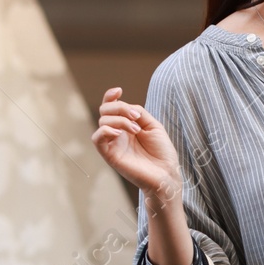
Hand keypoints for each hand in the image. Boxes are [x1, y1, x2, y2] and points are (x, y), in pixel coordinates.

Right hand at [90, 87, 181, 201]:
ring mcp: (112, 143)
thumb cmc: (162, 152)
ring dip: (119, 120)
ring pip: (102, 122)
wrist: (167, 173)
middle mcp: (117, 133)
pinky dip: (105, 131)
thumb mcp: (152, 125)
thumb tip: (125, 107)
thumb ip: (138, 113)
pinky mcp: (109, 155)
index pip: (110, 107)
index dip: (110, 96)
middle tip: (137, 118)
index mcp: (126, 125)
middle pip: (105, 111)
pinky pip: (96, 139)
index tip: (119, 90)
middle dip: (120, 108)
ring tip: (136, 129)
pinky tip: (119, 133)